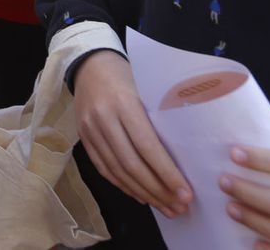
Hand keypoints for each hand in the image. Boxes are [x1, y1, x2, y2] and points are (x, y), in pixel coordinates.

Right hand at [73, 51, 192, 217]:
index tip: (186, 193)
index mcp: (124, 103)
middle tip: (179, 207)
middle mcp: (104, 118)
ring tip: (165, 207)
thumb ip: (158, 118)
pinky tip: (141, 196)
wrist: (88, 62)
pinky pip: (103, 168)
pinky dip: (123, 185)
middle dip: (158, 190)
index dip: (167, 173)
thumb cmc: (126, 74)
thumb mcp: (146, 88)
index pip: (147, 146)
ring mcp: (90, 129)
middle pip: (131, 164)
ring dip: (143, 193)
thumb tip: (183, 157)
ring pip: (117, 170)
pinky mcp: (83, 138)